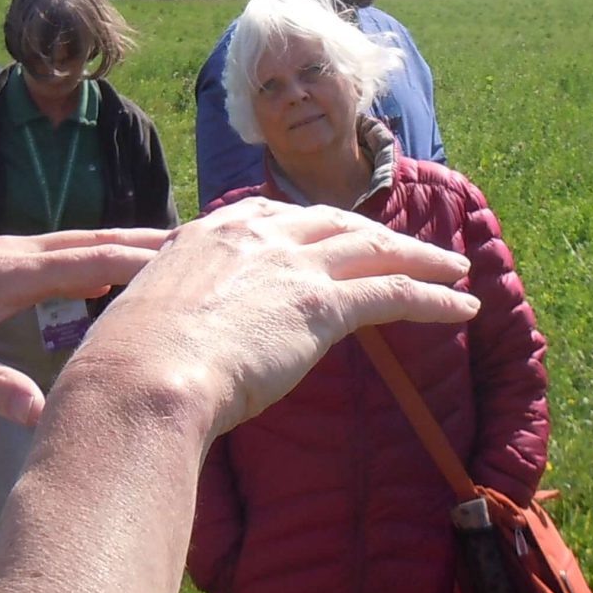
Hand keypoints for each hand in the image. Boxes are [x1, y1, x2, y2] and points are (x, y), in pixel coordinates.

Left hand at [0, 229, 171, 422]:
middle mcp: (9, 252)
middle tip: (202, 243)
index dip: (138, 260)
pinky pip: (54, 250)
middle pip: (89, 240)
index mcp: (5, 273)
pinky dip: (89, 251)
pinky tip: (102, 265)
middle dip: (144, 242)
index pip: (87, 260)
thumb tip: (45, 415)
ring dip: (120, 243)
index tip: (188, 261)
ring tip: (169, 250)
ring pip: (72, 242)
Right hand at [69, 199, 479, 437]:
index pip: (279, 217)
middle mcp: (257, 235)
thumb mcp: (147, 315)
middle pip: (336, 223)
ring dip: (423, 258)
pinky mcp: (322, 304)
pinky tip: (463, 308)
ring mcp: (293, 265)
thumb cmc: (129, 364)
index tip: (339, 237)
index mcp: (211, 231)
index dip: (318, 228)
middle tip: (413, 248)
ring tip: (457, 270)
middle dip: (379, 235)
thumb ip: (175, 309)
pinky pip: (393, 293)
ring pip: (375, 249)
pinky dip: (434, 298)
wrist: (144, 375)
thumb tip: (172, 337)